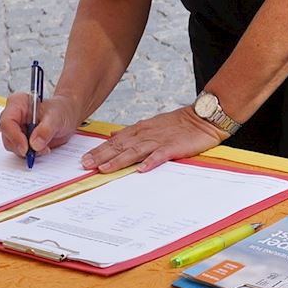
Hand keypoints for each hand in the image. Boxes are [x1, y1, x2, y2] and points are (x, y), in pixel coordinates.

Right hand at [0, 90, 83, 159]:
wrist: (67, 115)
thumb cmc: (61, 109)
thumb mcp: (57, 117)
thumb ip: (46, 129)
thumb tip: (35, 144)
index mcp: (18, 103)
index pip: (7, 122)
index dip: (14, 137)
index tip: (26, 148)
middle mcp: (13, 116)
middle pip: (7, 136)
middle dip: (22, 147)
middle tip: (40, 149)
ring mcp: (15, 128)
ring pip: (12, 146)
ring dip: (28, 151)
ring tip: (44, 146)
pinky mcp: (20, 139)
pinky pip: (20, 151)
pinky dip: (31, 153)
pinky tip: (42, 147)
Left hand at [80, 105, 224, 173]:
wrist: (203, 117)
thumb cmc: (178, 124)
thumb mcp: (151, 124)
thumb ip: (132, 132)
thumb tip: (113, 135)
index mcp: (140, 130)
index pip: (115, 141)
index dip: (99, 150)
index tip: (84, 160)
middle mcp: (146, 134)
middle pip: (120, 146)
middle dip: (102, 156)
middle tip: (86, 165)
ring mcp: (160, 140)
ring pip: (135, 151)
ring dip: (119, 160)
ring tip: (105, 169)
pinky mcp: (174, 147)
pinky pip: (161, 155)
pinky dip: (151, 161)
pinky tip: (141, 169)